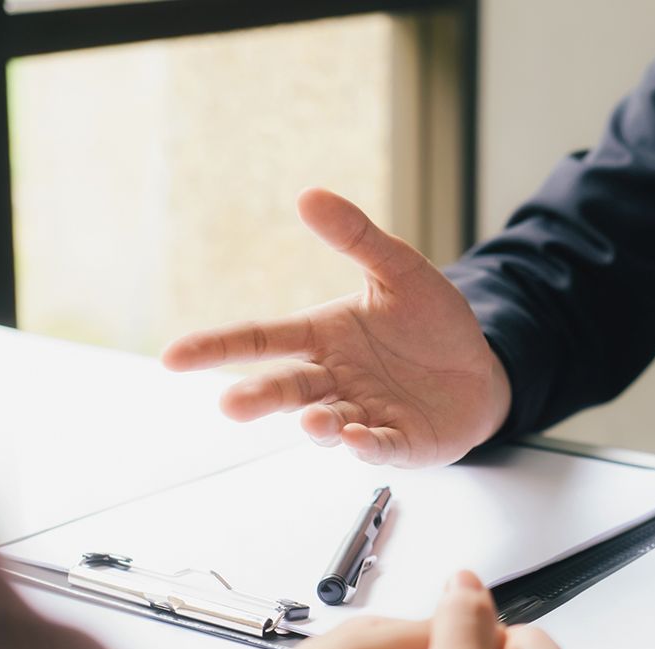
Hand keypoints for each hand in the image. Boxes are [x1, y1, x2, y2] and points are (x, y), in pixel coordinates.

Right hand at [160, 188, 510, 467]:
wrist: (480, 367)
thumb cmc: (431, 322)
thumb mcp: (398, 270)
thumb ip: (357, 238)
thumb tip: (310, 195)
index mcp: (322, 336)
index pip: (260, 339)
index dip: (217, 347)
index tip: (174, 357)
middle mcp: (333, 378)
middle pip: (286, 387)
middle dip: (259, 397)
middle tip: (231, 406)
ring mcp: (363, 413)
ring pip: (328, 422)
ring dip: (316, 423)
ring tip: (311, 419)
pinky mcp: (398, 442)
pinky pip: (377, 447)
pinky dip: (364, 446)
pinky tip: (355, 438)